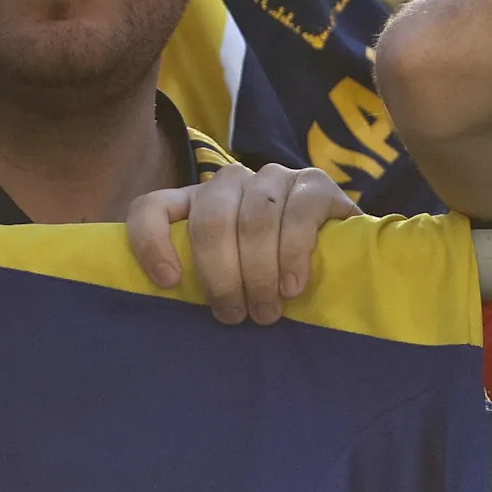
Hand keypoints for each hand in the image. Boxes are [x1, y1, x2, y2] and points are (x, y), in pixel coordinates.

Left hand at [129, 161, 356, 324]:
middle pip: (211, 222)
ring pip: (254, 221)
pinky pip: (299, 214)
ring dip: (260, 274)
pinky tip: (293, 286)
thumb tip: (174, 304)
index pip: (152, 207)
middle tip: (235, 315)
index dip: (151, 242)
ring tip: (267, 311)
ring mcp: (273, 177)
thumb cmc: (271, 273)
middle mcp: (230, 180)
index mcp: (196, 202)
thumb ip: (204, 277)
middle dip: (222, 276)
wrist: (339, 253)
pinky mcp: (315, 181)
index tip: (169, 283)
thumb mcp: (229, 275)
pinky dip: (293, 255)